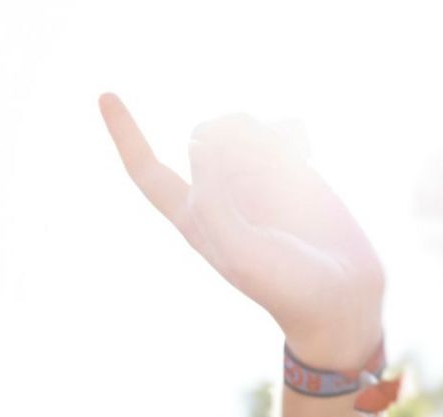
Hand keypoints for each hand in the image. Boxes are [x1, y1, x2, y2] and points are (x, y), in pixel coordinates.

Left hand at [101, 94, 383, 371]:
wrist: (338, 296)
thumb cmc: (285, 285)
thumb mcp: (242, 251)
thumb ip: (216, 202)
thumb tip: (201, 146)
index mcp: (192, 216)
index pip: (146, 170)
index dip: (125, 133)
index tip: (105, 94)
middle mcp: (218, 193)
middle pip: (204, 135)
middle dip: (231, 140)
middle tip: (263, 169)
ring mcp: (254, 179)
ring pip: (242, 126)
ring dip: (264, 134)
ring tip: (292, 162)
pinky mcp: (290, 171)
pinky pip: (281, 128)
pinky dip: (292, 131)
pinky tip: (308, 152)